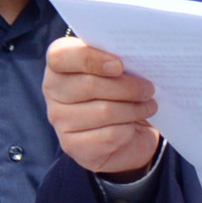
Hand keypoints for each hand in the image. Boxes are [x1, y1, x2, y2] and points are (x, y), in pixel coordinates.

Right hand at [44, 37, 161, 176]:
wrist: (122, 135)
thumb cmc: (118, 94)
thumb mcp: (117, 71)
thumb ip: (117, 59)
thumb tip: (136, 59)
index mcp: (59, 65)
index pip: (60, 56)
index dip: (90, 58)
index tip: (120, 65)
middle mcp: (53, 91)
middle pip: (90, 85)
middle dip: (127, 87)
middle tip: (149, 89)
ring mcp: (60, 120)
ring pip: (104, 112)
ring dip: (134, 109)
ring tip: (149, 106)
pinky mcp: (73, 146)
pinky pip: (109, 135)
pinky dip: (129, 129)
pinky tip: (135, 125)